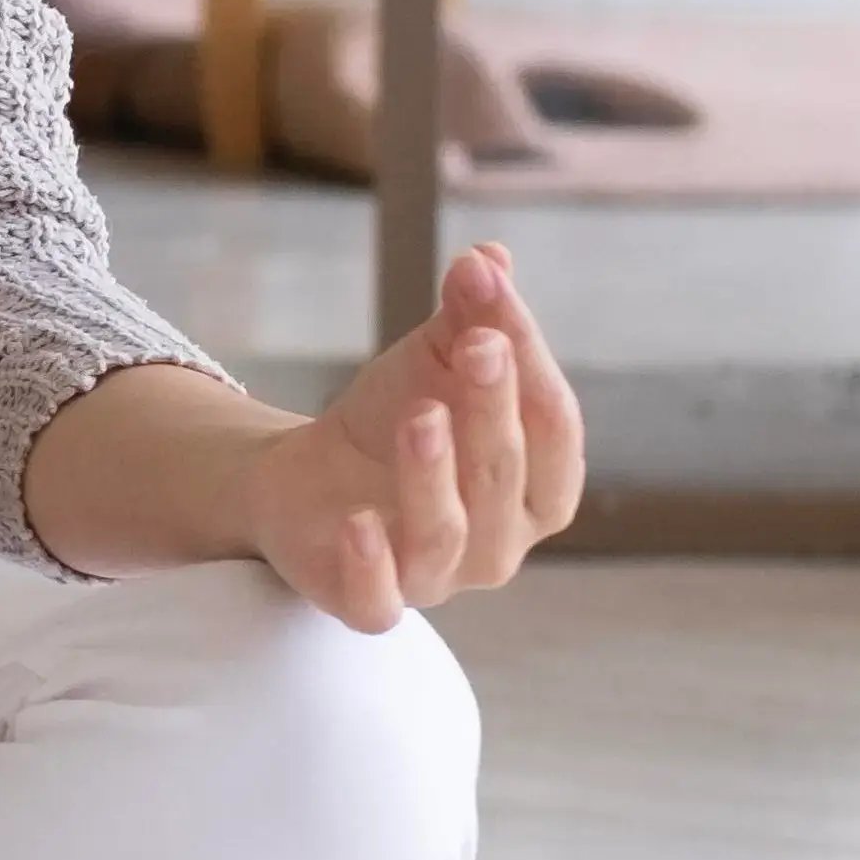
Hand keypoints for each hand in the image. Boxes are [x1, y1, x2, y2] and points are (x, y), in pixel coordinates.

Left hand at [233, 241, 582, 631]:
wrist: (304, 481)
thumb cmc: (393, 423)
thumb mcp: (430, 361)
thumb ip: (468, 317)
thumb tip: (488, 256)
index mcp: (537, 487)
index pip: (555, 428)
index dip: (532, 363)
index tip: (493, 297)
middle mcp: (500, 544)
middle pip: (508, 478)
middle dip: (495, 408)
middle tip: (478, 344)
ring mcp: (436, 579)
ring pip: (449, 537)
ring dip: (437, 475)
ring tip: (421, 415)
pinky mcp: (367, 602)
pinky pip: (379, 602)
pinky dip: (371, 566)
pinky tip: (356, 522)